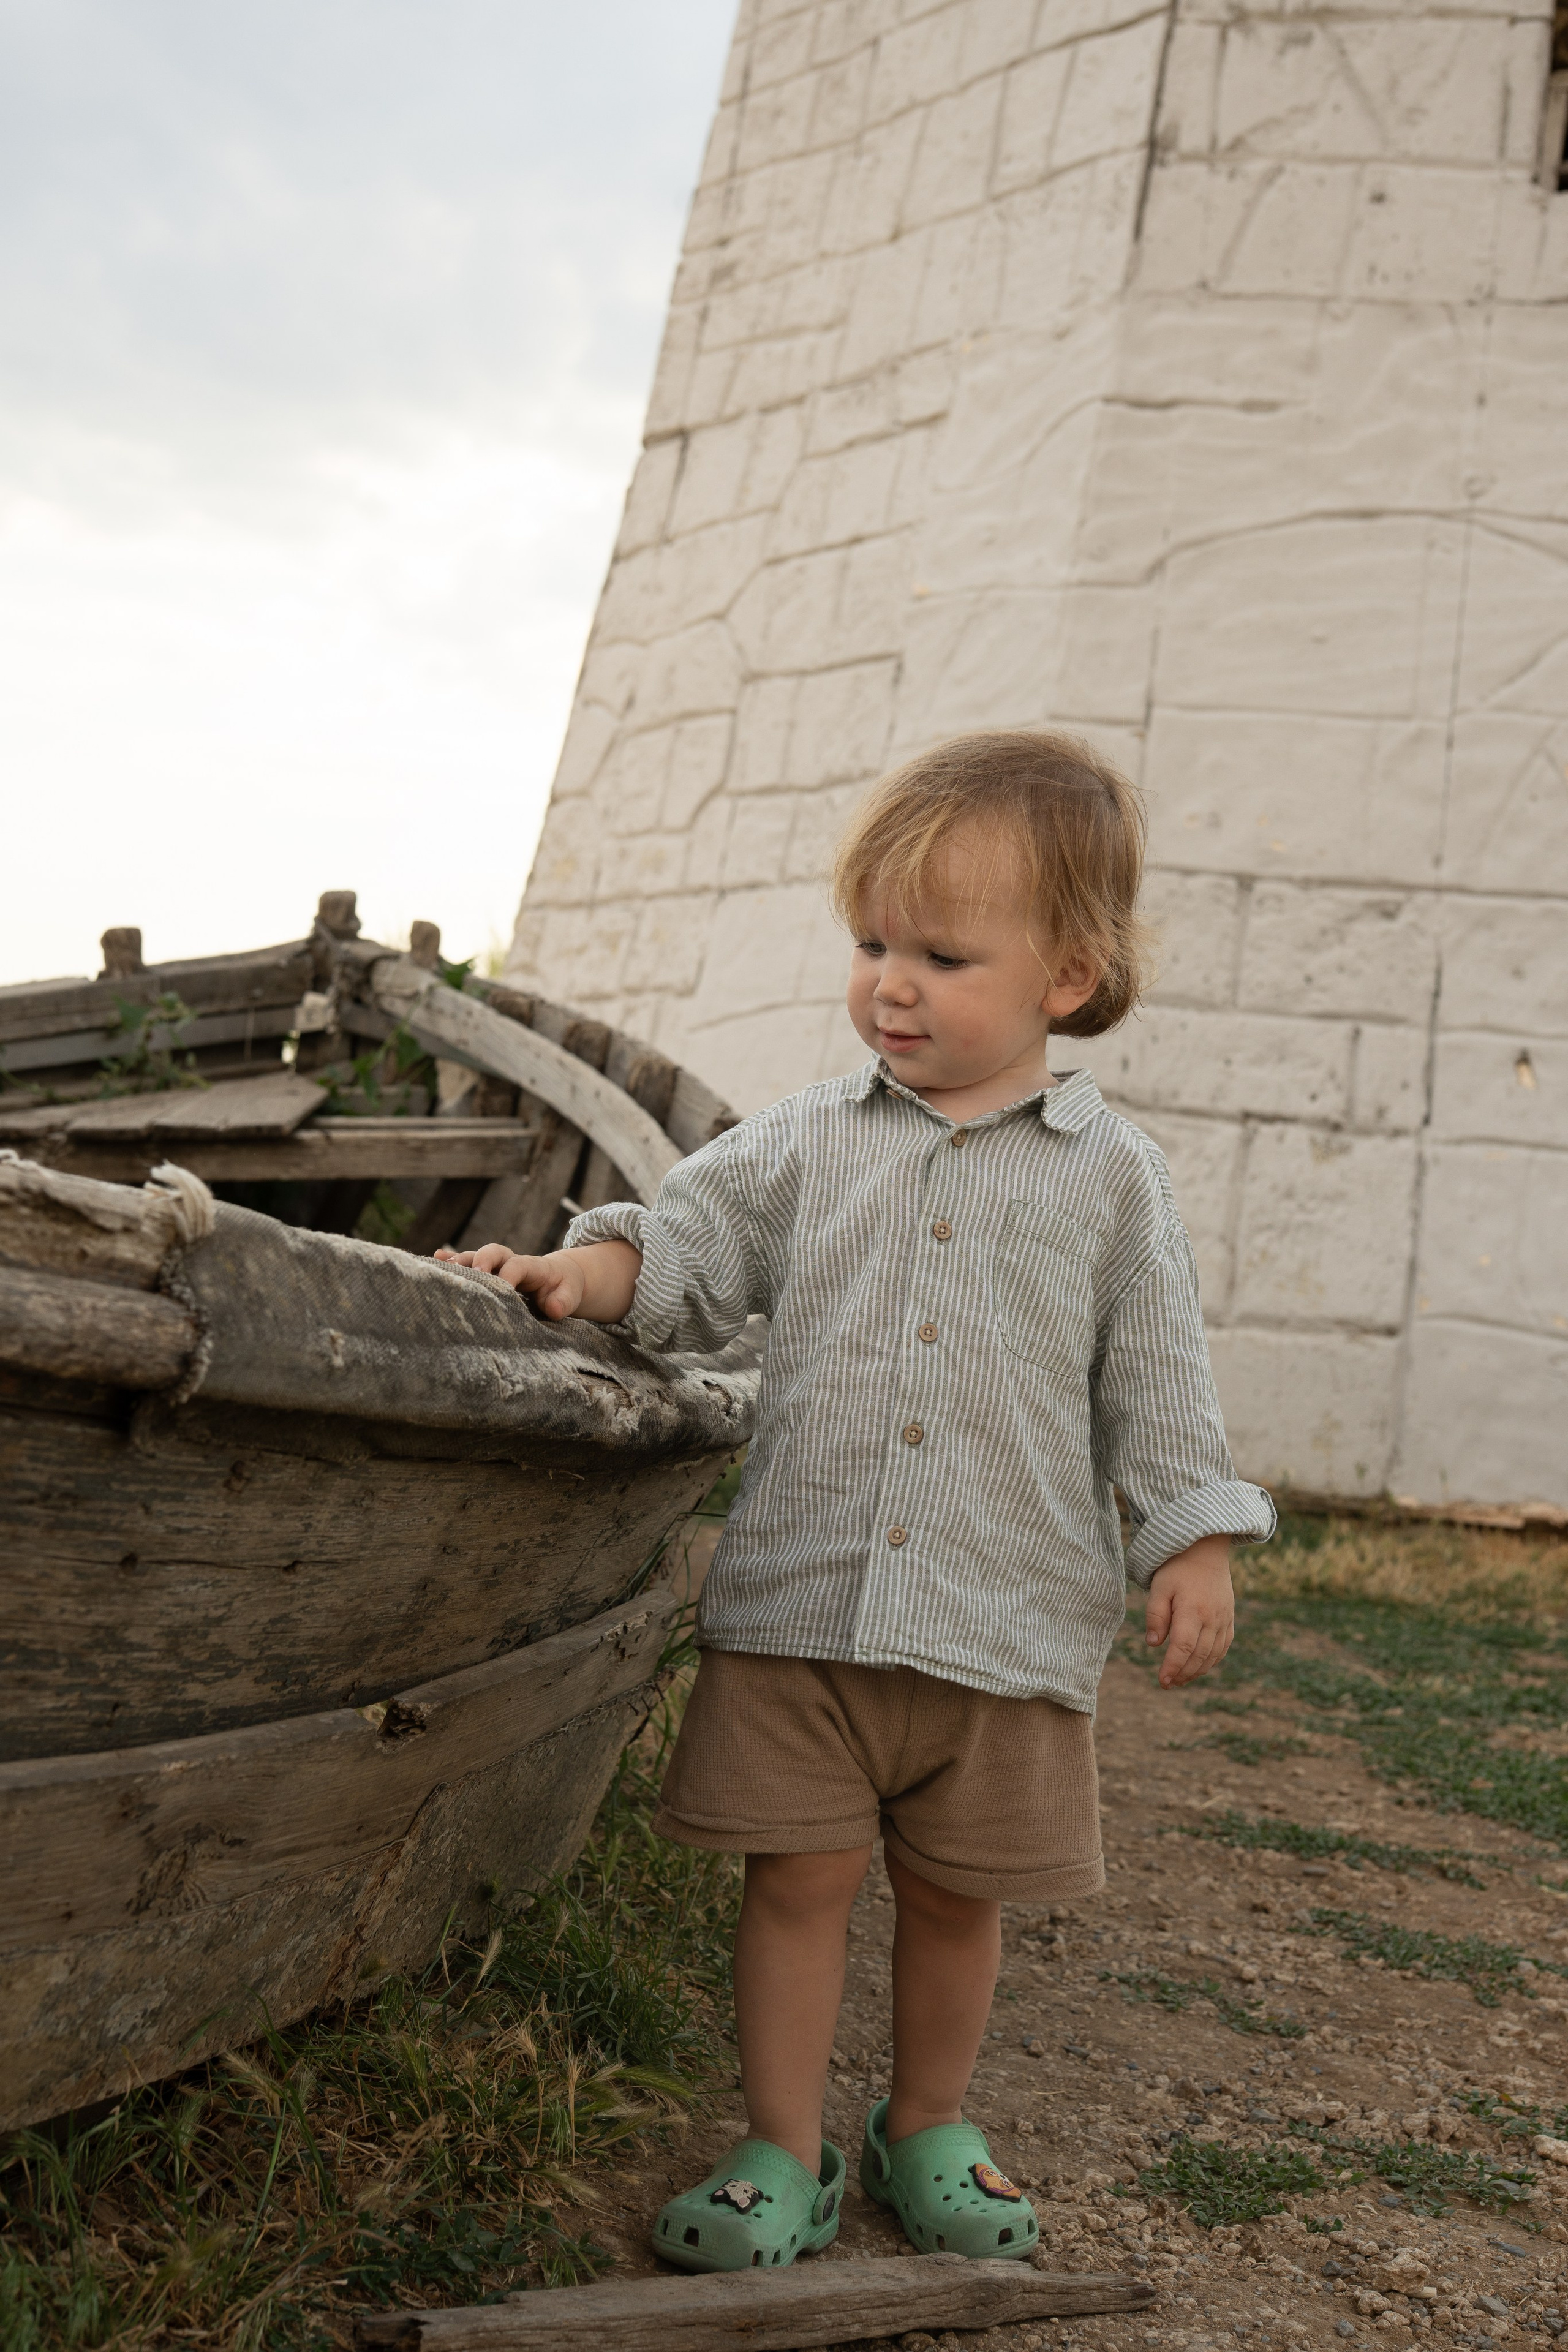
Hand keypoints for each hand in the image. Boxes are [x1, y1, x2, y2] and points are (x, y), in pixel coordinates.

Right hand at [435, 1243, 584, 1317]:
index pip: (518, 1265)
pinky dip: (451, 1262)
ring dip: (460, 1261)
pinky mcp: (486, 1273)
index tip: (503, 1290)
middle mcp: (511, 1261)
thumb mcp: (571, 1295)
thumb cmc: (564, 1289)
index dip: (509, 1275)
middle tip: (473, 1272)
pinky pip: (467, 1265)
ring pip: (475, 1257)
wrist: (560, 1279)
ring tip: (441, 1265)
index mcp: (533, 1266)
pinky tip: (434, 1260)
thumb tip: (551, 1309)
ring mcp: (496, 1266)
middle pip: (493, 1252)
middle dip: (481, 1260)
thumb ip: (564, 1302)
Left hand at [1145, 1535, 1234, 1687]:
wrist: (1205, 1550)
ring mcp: (1224, 1619)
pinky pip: (1223, 1647)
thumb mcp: (1159, 1587)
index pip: (1183, 1648)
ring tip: (1179, 1680)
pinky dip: (1212, 1661)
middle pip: (1198, 1656)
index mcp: (1193, 1610)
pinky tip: (1199, 1667)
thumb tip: (1154, 1645)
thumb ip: (1156, 1615)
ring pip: (1212, 1655)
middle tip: (1167, 1684)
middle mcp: (1212, 1618)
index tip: (1162, 1681)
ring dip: (1196, 1671)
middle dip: (1182, 1674)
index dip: (1172, 1667)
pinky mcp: (1229, 1618)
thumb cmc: (1177, 1567)